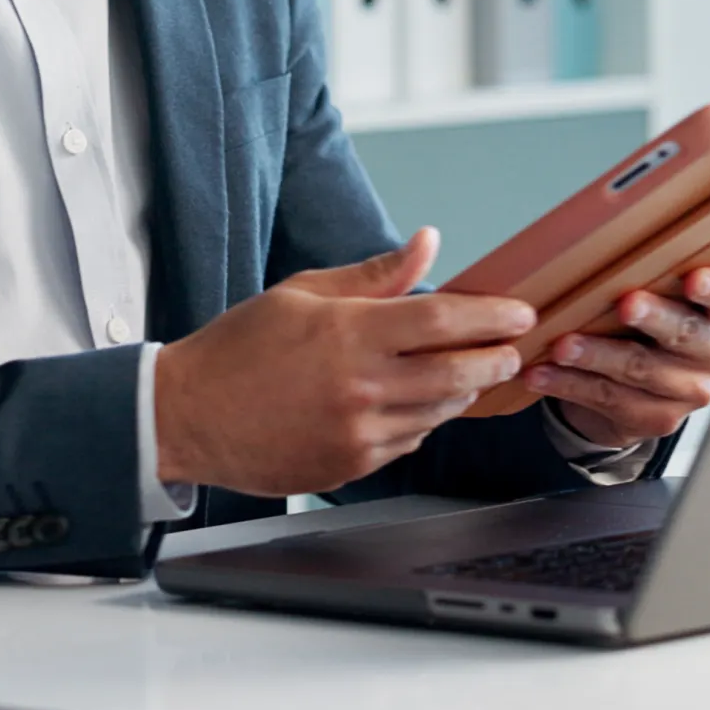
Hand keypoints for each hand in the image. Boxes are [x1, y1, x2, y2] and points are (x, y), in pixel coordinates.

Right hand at [154, 228, 536, 495]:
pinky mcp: (352, 466)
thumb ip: (373, 275)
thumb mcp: (301, 292)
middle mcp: (359, 386)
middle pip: (457, 372)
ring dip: (464, 389)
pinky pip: (410, 439)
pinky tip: (418, 400)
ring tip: (472, 370)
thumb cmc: (240, 347)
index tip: (519, 311)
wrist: (190, 414)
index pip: (441, 319)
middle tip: (512, 347)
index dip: (490, 314)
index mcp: (347, 333)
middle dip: (495, 358)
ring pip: (440, 411)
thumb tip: (426, 243)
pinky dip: (425, 417)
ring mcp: (359, 433)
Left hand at [524, 267, 709, 448]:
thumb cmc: (640, 318)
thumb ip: (642, 269)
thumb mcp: (649, 289)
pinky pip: (609, 398)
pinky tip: (540, 372)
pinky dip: (569, 383)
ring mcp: (688, 388)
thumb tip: (596, 230)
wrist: (629, 383)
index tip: (695, 279)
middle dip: (654, 318)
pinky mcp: (657, 417)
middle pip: (687, 333)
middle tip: (626, 305)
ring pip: (641, 369)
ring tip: (561, 345)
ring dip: (596, 355)